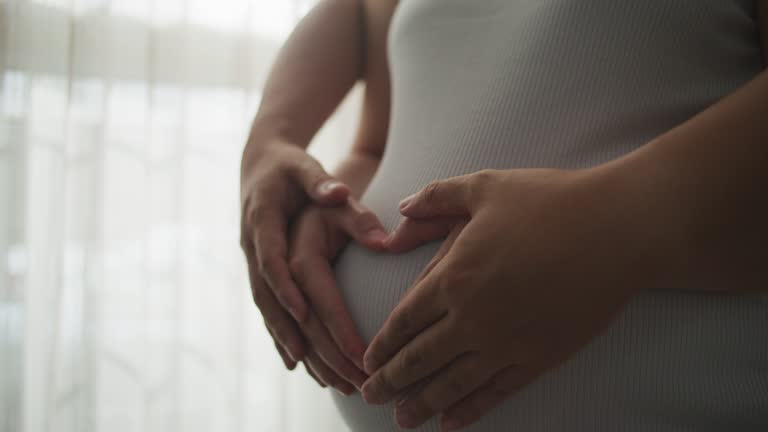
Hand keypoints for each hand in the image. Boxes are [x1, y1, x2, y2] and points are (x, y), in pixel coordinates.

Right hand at [240, 136, 351, 367]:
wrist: (261, 165)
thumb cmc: (290, 168)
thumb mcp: (307, 169)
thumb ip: (324, 184)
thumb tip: (344, 194)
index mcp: (262, 220)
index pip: (273, 261)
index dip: (287, 290)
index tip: (307, 317)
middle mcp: (253, 247)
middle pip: (270, 298)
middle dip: (295, 333)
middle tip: (321, 362)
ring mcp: (253, 263)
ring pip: (268, 310)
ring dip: (291, 343)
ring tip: (318, 375)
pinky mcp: (259, 274)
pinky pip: (269, 310)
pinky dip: (282, 336)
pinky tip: (298, 364)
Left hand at [361, 168, 649, 429]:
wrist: (617, 230)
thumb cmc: (550, 202)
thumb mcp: (485, 187)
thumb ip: (437, 198)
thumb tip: (403, 208)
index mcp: (454, 275)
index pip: (405, 319)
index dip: (383, 343)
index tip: (367, 360)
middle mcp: (472, 316)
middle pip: (419, 357)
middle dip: (390, 380)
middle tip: (368, 396)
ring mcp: (506, 342)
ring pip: (451, 383)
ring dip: (421, 403)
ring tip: (401, 421)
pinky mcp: (539, 358)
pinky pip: (495, 392)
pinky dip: (470, 410)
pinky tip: (451, 423)